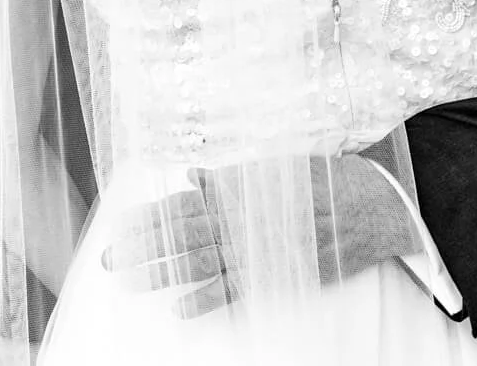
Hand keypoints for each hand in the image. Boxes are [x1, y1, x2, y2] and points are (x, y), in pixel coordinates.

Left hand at [99, 153, 420, 317]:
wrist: (368, 207)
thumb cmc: (322, 182)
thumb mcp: (274, 168)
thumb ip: (230, 177)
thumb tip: (192, 176)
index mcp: (237, 191)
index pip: (181, 205)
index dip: (149, 217)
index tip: (119, 226)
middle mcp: (240, 219)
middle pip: (180, 234)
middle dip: (143, 246)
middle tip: (109, 259)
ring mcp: (254, 248)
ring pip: (197, 262)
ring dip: (161, 272)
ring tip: (129, 281)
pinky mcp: (273, 272)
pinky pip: (233, 289)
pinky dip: (205, 298)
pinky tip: (179, 309)